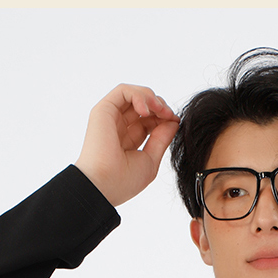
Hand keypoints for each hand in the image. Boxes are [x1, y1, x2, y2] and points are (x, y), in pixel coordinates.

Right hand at [74, 84, 180, 207]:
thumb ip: (162, 139)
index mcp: (128, 140)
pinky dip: (138, 95)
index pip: (149, 120)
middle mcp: (118, 127)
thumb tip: (173, 121)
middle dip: (160, 106)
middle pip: (143, 106)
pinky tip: (146, 110)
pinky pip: (123, 91)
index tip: (175, 121)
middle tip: (169, 115)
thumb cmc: (123, 181)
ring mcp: (110, 118)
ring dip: (151, 98)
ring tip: (160, 110)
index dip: (164, 117)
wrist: (103, 185)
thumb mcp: (151, 160)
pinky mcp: (103, 110)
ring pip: (134, 95)